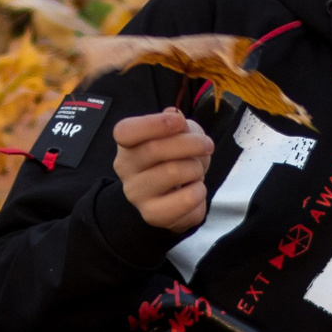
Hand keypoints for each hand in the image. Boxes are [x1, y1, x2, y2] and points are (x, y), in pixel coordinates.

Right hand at [112, 108, 213, 230]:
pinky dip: (200, 192)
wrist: (175, 193)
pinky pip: (187, 200)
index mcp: (126, 144)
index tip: (180, 121)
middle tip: (207, 145)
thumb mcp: (177, 132)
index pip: (126, 131)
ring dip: (196, 169)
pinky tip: (194, 191)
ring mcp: (136, 194)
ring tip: (195, 172)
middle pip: (155, 149)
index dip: (154, 124)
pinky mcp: (153, 215)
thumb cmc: (175, 157)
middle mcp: (125, 169)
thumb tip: (174, 116)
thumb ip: (176, 123)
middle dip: (191, 143)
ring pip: (173, 173)